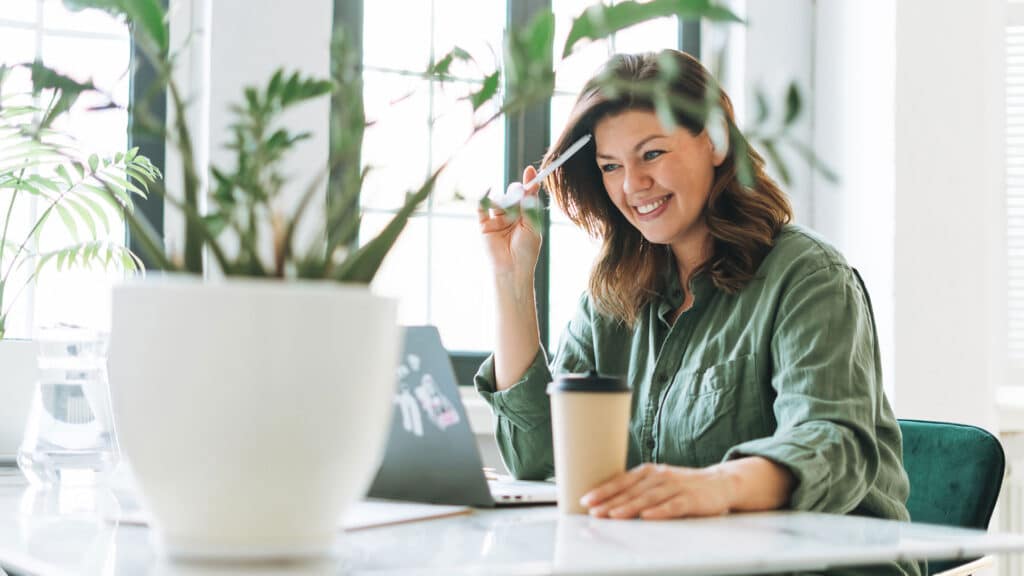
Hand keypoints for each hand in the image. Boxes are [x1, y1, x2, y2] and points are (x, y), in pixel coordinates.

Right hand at [478, 166, 541, 277]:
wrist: (512, 269)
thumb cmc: (526, 250)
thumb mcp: (532, 224)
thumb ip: (530, 204)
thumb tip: (531, 184)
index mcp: (525, 216)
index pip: (526, 196)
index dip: (529, 183)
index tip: (531, 171)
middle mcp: (511, 216)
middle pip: (512, 195)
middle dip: (516, 192)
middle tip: (519, 195)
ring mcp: (497, 220)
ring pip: (499, 200)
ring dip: (504, 200)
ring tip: (509, 210)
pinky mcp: (484, 225)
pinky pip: (482, 208)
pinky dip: (483, 198)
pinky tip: (488, 190)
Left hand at [580, 463, 736, 519]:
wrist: (720, 482)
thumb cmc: (682, 485)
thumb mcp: (658, 482)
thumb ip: (637, 489)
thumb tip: (607, 502)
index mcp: (648, 472)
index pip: (621, 481)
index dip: (603, 490)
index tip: (586, 499)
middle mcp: (660, 476)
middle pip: (631, 490)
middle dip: (610, 501)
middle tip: (593, 510)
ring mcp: (676, 486)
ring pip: (649, 497)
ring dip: (629, 506)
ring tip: (613, 515)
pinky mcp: (691, 499)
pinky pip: (673, 505)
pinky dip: (660, 511)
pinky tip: (647, 517)